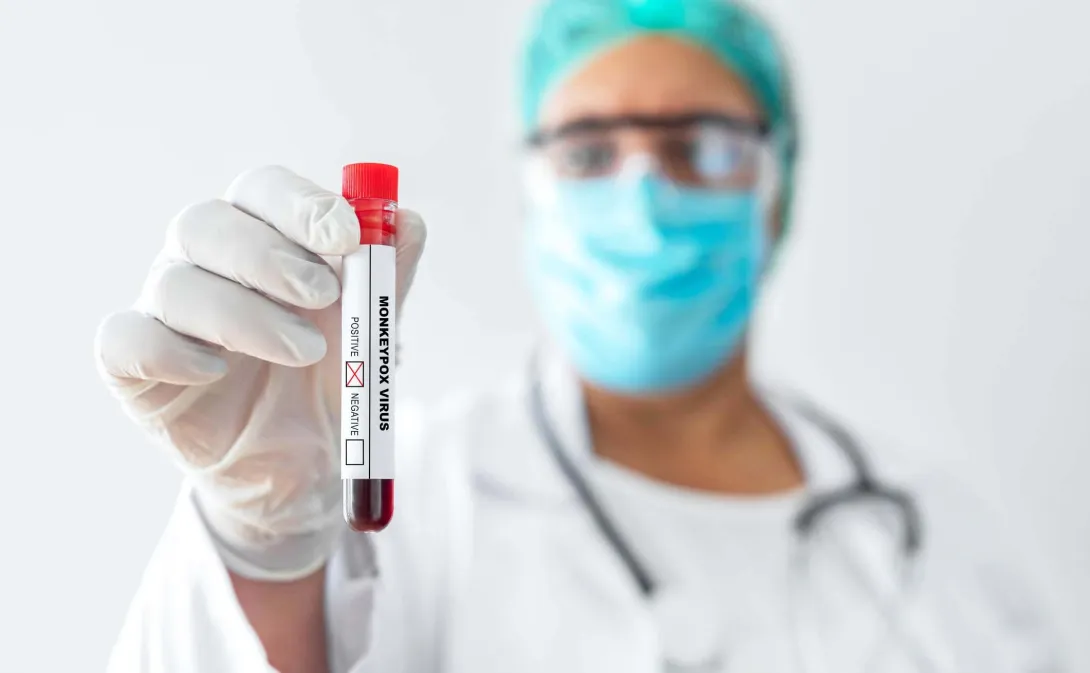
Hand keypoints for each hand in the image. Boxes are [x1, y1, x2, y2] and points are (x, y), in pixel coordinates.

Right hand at [95, 166, 425, 579]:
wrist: (299, 461)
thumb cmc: (329, 376)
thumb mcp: (370, 328)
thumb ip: (387, 277)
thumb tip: (408, 223)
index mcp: (258, 234)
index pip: (261, 189)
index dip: (300, 205)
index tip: (347, 236)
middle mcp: (201, 260)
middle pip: (207, 224)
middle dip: (270, 256)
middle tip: (324, 295)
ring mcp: (163, 310)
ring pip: (176, 285)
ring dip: (245, 315)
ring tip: (305, 352)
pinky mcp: (133, 366)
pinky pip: (126, 341)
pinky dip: (171, 351)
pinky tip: (217, 370)